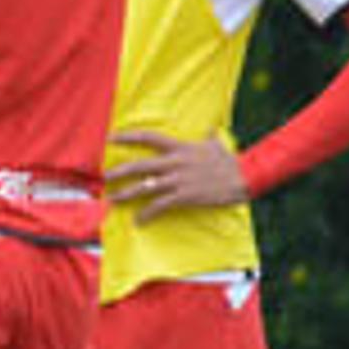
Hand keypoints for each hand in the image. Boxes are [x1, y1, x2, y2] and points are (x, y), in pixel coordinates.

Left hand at [106, 128, 248, 217]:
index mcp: (180, 148)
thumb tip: (211, 129)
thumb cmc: (230, 161)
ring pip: (145, 187)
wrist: (243, 176)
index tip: (111, 138)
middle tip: (105, 177)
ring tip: (113, 200)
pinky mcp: (184, 196)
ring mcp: (179, 180)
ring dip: (127, 194)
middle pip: (140, 165)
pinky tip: (138, 220)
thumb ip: (209, 137)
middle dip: (120, 171)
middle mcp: (175, 162)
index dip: (128, 137)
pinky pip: (159, 205)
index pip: (148, 138)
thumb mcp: (216, 145)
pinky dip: (147, 213)